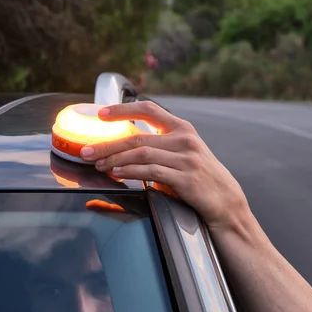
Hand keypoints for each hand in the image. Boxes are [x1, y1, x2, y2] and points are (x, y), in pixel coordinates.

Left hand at [80, 101, 250, 232]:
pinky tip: (118, 173)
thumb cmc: (199, 178)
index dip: (123, 109)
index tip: (101, 113)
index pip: (149, 109)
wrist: (225, 202)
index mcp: (182, 128)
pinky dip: (131, 171)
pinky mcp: (186, 178)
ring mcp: (186, 158)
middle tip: (86, 151)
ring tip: (98, 165)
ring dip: (115, 159)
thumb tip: (122, 149)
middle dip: (107, 144)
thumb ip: (159, 146)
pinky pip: (152, 171)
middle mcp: (185, 139)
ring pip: (141, 153)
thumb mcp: (183, 154)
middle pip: (137, 136)